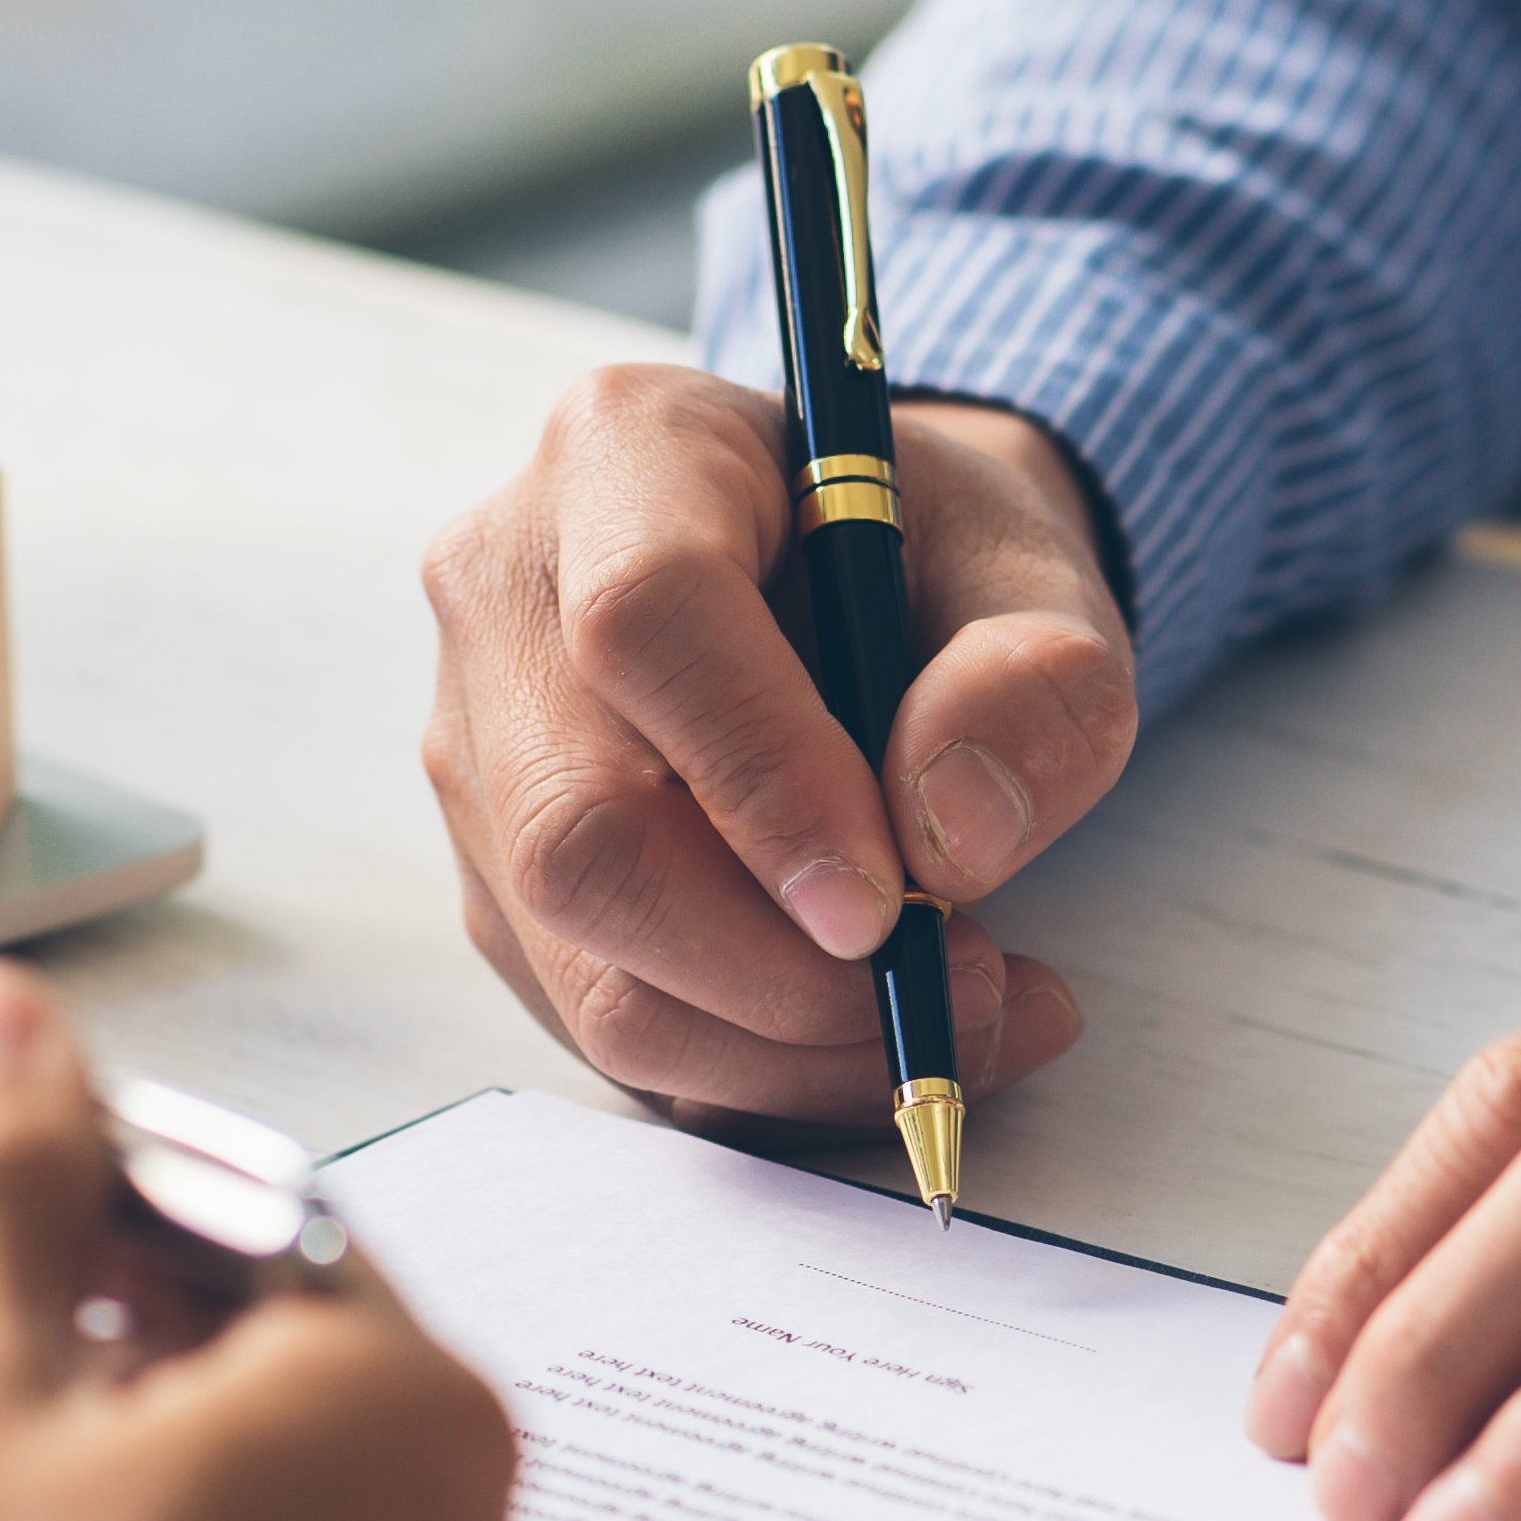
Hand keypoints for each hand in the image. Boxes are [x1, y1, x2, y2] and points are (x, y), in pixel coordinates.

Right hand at [421, 362, 1129, 1126]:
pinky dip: (758, 1069)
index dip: (765, 781)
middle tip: (960, 985)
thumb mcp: (1041, 580)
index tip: (893, 902)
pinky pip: (602, 1020)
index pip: (645, 624)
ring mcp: (479, 743)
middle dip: (781, 968)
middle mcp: (508, 590)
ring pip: (586, 962)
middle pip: (581, 832)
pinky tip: (882, 1032)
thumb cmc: (939, 564)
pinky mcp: (497, 872)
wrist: (866, 583)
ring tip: (959, 1010)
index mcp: (630, 451)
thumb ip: (1035, 680)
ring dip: (786, 1045)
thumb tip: (949, 836)